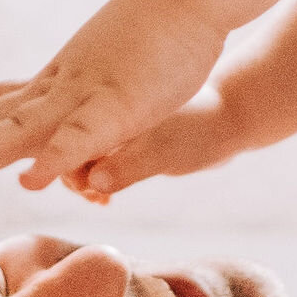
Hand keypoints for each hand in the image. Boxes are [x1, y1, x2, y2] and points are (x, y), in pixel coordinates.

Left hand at [0, 0, 226, 191]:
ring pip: (22, 128)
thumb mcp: (123, 88)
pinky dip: (56, 157)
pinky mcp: (121, 104)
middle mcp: (60, 87)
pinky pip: (83, 136)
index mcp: (60, 82)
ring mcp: (86, 94)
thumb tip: (86, 151)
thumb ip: (100, 122)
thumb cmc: (165, 39)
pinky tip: (32, 181)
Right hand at [63, 84, 242, 203]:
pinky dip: (95, 171)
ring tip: (99, 198)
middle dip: (69, 169)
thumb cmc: (202, 129)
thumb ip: (129, 166)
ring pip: (76, 143)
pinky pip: (94, 147)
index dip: (66, 164)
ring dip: (82, 174)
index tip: (88, 189)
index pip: (60, 131)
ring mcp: (111, 112)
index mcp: (101, 98)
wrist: (235, 113)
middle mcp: (100, 102)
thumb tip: (94, 182)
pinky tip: (105, 194)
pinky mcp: (122, 126)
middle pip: (60, 136)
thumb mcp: (165, 151)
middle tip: (93, 195)